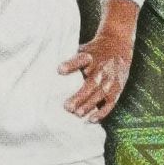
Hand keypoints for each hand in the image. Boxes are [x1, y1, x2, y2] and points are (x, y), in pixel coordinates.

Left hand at [58, 0, 138, 122]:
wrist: (118, 44)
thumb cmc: (92, 51)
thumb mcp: (82, 49)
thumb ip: (70, 60)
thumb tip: (45, 69)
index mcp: (90, 56)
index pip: (81, 59)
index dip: (71, 64)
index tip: (59, 70)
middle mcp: (101, 67)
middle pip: (91, 82)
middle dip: (80, 95)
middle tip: (67, 106)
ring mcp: (110, 79)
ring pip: (100, 93)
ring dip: (90, 104)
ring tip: (77, 114)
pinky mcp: (117, 88)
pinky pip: (110, 102)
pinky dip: (102, 111)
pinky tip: (92, 119)